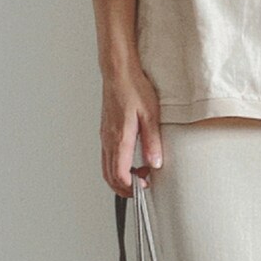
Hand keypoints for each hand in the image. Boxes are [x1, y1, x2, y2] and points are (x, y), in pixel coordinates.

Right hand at [100, 61, 162, 194]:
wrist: (118, 72)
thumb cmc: (133, 88)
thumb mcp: (150, 115)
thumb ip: (152, 142)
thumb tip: (155, 163)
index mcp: (119, 138)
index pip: (119, 175)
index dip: (132, 186)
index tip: (146, 185)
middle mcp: (108, 140)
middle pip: (109, 177)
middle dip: (125, 188)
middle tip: (143, 186)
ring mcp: (105, 137)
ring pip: (106, 168)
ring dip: (120, 178)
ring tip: (139, 175)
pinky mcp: (105, 132)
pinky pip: (107, 158)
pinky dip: (117, 167)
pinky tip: (131, 161)